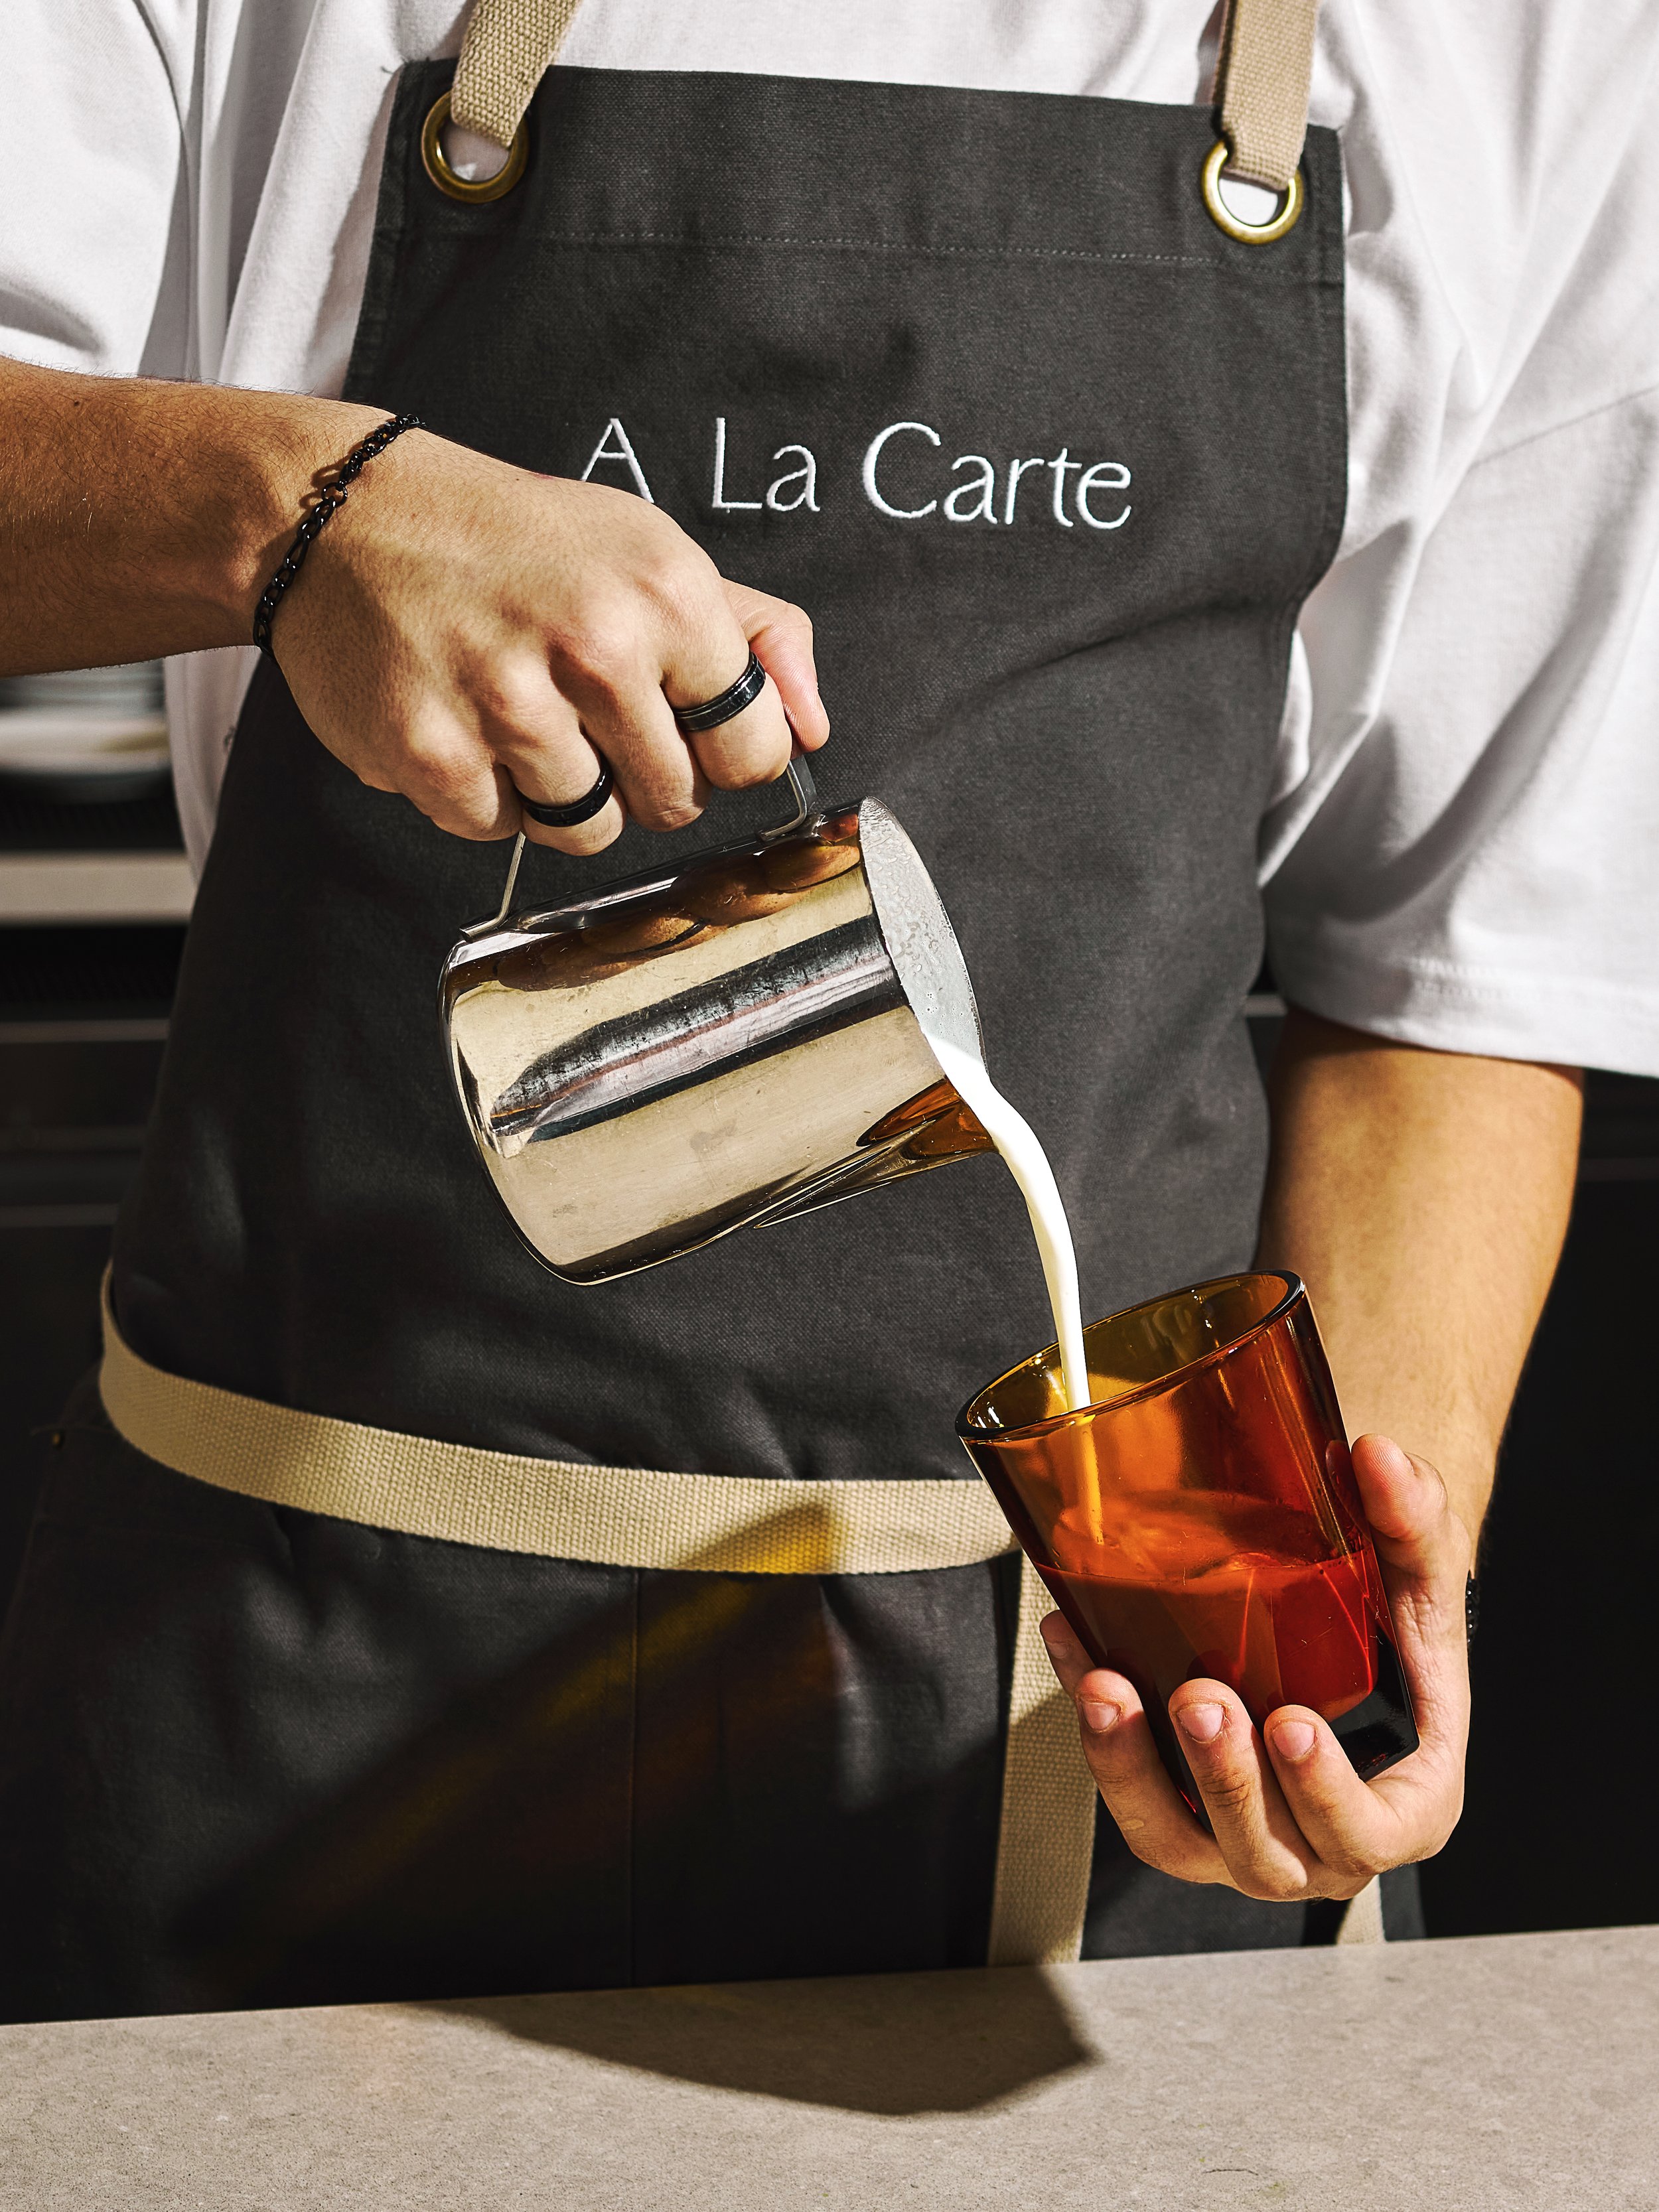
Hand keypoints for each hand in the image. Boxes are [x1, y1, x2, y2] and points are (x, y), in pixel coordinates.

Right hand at [270, 428, 828, 853]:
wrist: (346, 513)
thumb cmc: (513, 540)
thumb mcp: (646, 549)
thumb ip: (752, 635)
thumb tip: (814, 729)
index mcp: (666, 593)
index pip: (754, 749)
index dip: (722, 753)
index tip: (683, 726)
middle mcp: (595, 648)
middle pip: (674, 802)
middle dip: (641, 777)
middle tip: (584, 713)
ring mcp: (508, 705)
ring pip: (589, 830)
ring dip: (562, 793)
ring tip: (520, 715)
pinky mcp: (433, 754)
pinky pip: (499, 830)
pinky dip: (484, 794)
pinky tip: (463, 722)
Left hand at [1039, 1435, 1472, 1902]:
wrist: (1338, 1623)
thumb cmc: (1392, 1614)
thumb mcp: (1420, 1565)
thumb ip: (1413, 1515)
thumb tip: (1377, 1457)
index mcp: (1401, 1800)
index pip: (1371, 1832)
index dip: (1329, 1796)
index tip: (1292, 1724)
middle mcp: (1319, 1842)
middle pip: (1268, 1850)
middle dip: (1225, 1778)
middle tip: (1199, 1697)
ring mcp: (1239, 1836)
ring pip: (1179, 1840)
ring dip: (1135, 1770)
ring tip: (1107, 1688)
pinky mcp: (1176, 1812)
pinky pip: (1128, 1794)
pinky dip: (1097, 1733)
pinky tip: (1077, 1655)